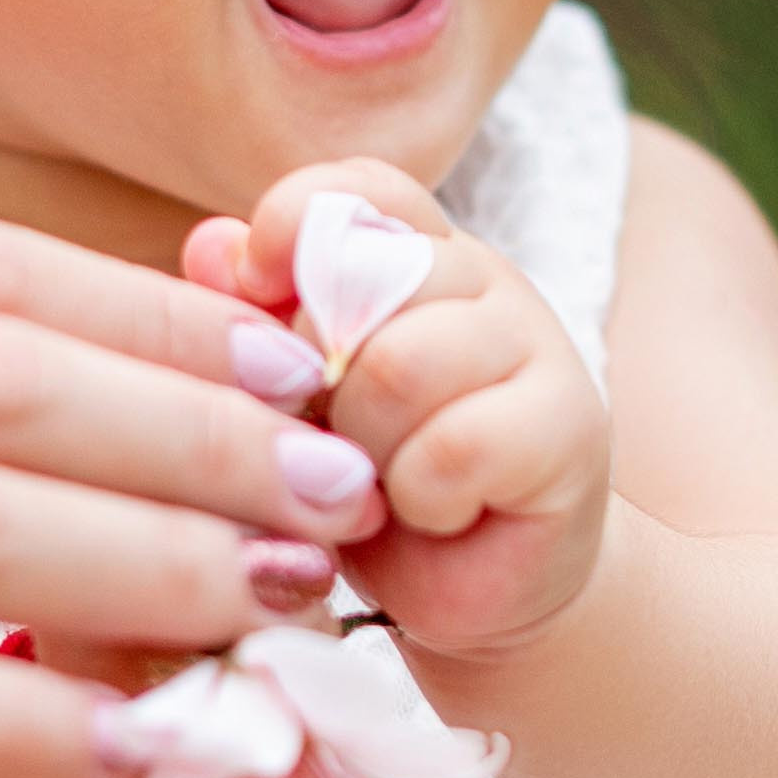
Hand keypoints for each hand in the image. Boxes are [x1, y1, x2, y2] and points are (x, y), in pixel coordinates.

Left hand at [186, 160, 610, 658]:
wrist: (480, 589)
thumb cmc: (373, 486)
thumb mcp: (294, 401)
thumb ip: (253, 321)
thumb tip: (210, 246)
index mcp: (416, 252)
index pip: (360, 188)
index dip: (295, 221)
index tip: (254, 283)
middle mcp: (483, 281)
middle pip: (367, 280)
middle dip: (320, 376)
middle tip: (334, 434)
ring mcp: (535, 345)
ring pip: (402, 363)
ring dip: (366, 445)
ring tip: (379, 481)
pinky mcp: (567, 428)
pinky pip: (452, 447)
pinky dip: (420, 497)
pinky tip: (433, 513)